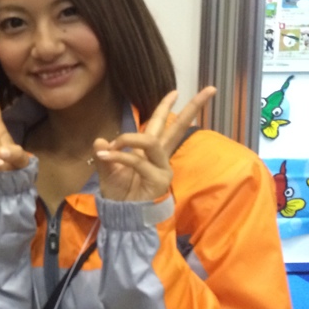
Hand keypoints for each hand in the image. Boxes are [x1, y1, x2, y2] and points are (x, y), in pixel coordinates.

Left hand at [93, 86, 215, 201]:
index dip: (167, 108)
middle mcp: (160, 158)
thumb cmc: (119, 194)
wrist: (121, 218)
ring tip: (112, 146)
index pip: (163, 126)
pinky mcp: (159, 181)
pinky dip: (120, 157)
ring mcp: (162, 169)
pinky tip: (107, 157)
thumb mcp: (107, 171)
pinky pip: (138, 161)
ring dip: (129, 139)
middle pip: (178, 128)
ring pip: (152, 142)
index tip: (175, 91)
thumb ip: (105, 156)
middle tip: (209, 90)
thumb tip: (99, 142)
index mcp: (151, 152)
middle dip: (193, 108)